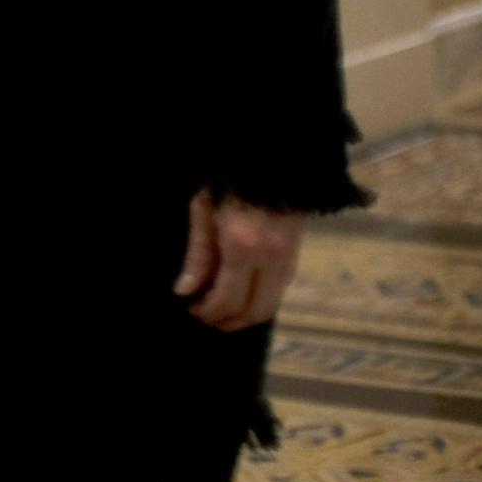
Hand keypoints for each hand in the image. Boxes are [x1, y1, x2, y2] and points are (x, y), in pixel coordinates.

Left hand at [173, 188, 305, 330]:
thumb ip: (198, 255)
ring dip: (246, 316)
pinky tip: (241, 293)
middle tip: (206, 318)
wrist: (273, 160)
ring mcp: (288, 258)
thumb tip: (185, 291)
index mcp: (242, 247)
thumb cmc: (229, 181)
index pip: (228, 299)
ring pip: (271, 306)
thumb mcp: (203, 212)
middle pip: (254, 311)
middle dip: (228, 321)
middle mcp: (271, 258)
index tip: (192, 310)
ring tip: (221, 310)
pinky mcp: (296, 254)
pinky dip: (260, 300)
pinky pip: (279, 290)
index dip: (209, 312)